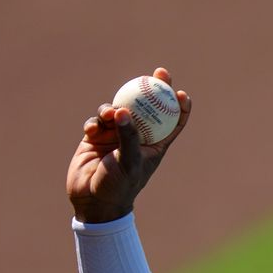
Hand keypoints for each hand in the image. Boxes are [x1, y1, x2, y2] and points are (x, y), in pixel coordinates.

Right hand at [66, 68, 190, 222]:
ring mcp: (116, 135)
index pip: (172, 121)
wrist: (92, 200)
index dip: (179, 105)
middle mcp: (137, 137)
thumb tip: (124, 110)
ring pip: (118, 110)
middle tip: (158, 72)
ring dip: (113, 108)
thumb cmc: (119, 185)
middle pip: (148, 107)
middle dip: (154, 88)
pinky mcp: (96, 137)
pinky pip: (96, 121)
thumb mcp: (129, 162)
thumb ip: (128, 136)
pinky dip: (95, 122)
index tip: (180, 92)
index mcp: (155, 145)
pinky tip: (92, 130)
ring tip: (109, 114)